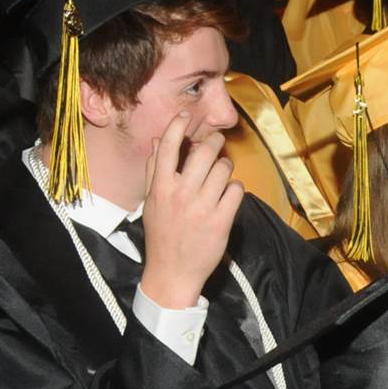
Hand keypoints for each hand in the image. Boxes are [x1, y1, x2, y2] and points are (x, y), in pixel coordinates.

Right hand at [139, 113, 242, 310]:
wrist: (172, 273)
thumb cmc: (161, 235)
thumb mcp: (151, 202)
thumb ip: (154, 170)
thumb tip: (159, 140)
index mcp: (160, 187)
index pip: (169, 147)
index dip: (178, 125)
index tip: (187, 116)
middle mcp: (181, 193)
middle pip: (204, 152)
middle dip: (214, 142)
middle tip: (217, 142)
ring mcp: (202, 207)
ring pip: (223, 169)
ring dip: (226, 167)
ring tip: (222, 173)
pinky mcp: (221, 221)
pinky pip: (236, 190)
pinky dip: (235, 188)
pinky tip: (228, 194)